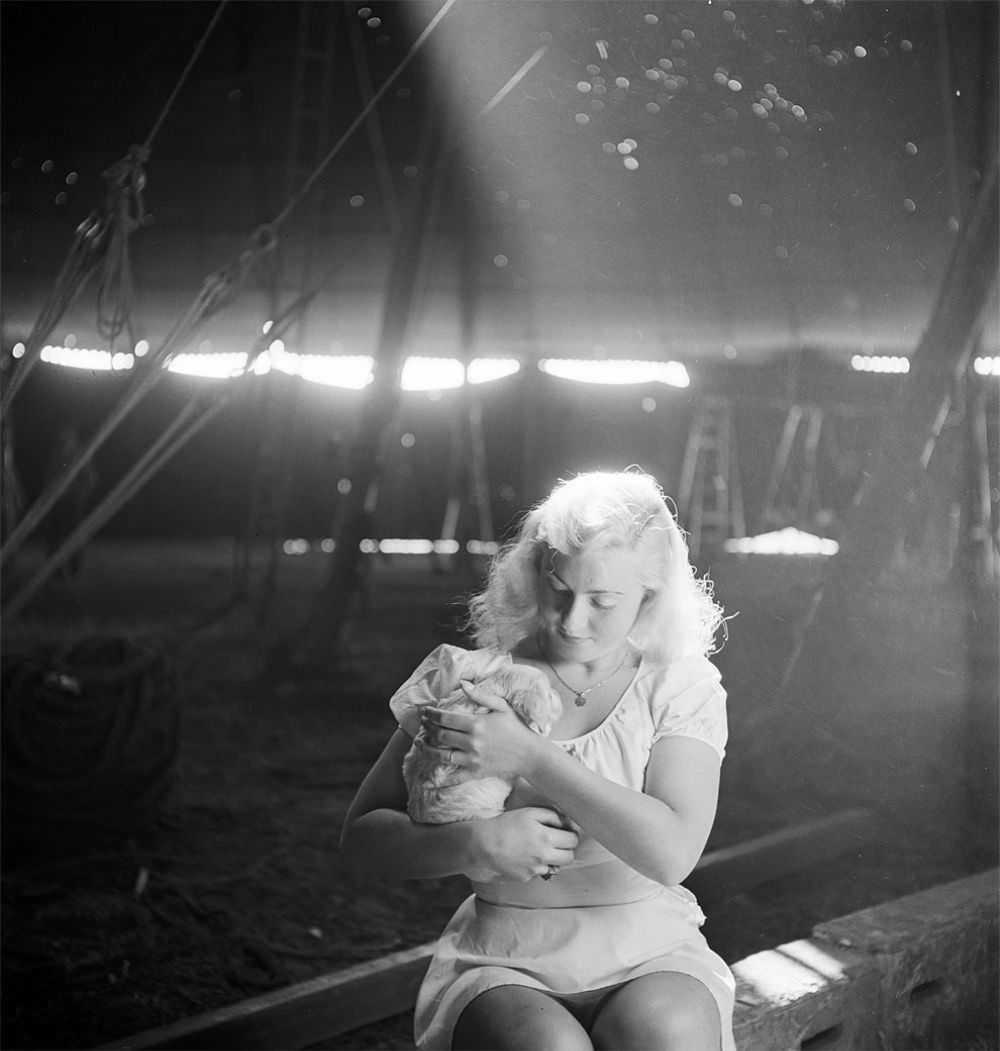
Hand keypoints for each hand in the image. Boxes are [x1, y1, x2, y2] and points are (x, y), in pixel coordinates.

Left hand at [420, 681, 540, 781]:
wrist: (529, 754)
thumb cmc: (516, 728)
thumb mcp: (501, 706)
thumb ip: (480, 695)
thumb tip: (463, 683)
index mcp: (476, 724)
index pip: (445, 718)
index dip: (431, 714)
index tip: (425, 711)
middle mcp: (471, 742)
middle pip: (440, 735)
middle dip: (427, 728)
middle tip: (422, 723)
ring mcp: (472, 759)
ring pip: (441, 755)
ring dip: (427, 748)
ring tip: (420, 742)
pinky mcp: (475, 772)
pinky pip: (454, 777)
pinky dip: (440, 778)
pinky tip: (429, 777)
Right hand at [467, 807, 578, 881]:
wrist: (482, 845)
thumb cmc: (504, 825)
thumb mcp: (529, 813)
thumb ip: (551, 815)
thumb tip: (567, 822)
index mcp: (546, 836)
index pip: (573, 840)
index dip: (570, 835)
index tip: (565, 832)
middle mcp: (544, 855)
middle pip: (570, 857)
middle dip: (566, 849)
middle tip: (557, 842)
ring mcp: (536, 869)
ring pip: (557, 867)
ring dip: (553, 859)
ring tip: (541, 849)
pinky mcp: (527, 878)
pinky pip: (540, 872)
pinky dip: (537, 866)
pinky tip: (526, 857)